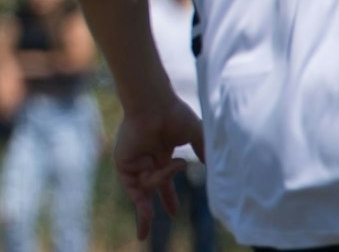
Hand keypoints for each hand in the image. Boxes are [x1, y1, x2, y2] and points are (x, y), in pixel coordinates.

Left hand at [112, 97, 205, 239]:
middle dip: (147, 214)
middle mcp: (146, 160)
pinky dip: (150, 187)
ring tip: (176, 162)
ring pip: (148, 188)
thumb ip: (205, 153)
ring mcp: (133, 162)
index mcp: (161, 154)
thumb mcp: (197, 137)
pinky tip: (156, 184)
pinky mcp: (122, 163)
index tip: (174, 213)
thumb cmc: (175, 115)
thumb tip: (216, 169)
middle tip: (143, 234)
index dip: (169, 198)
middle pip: (148, 192)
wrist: (154, 103)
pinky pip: (138, 185)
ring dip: (165, 183)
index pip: (165, 182)